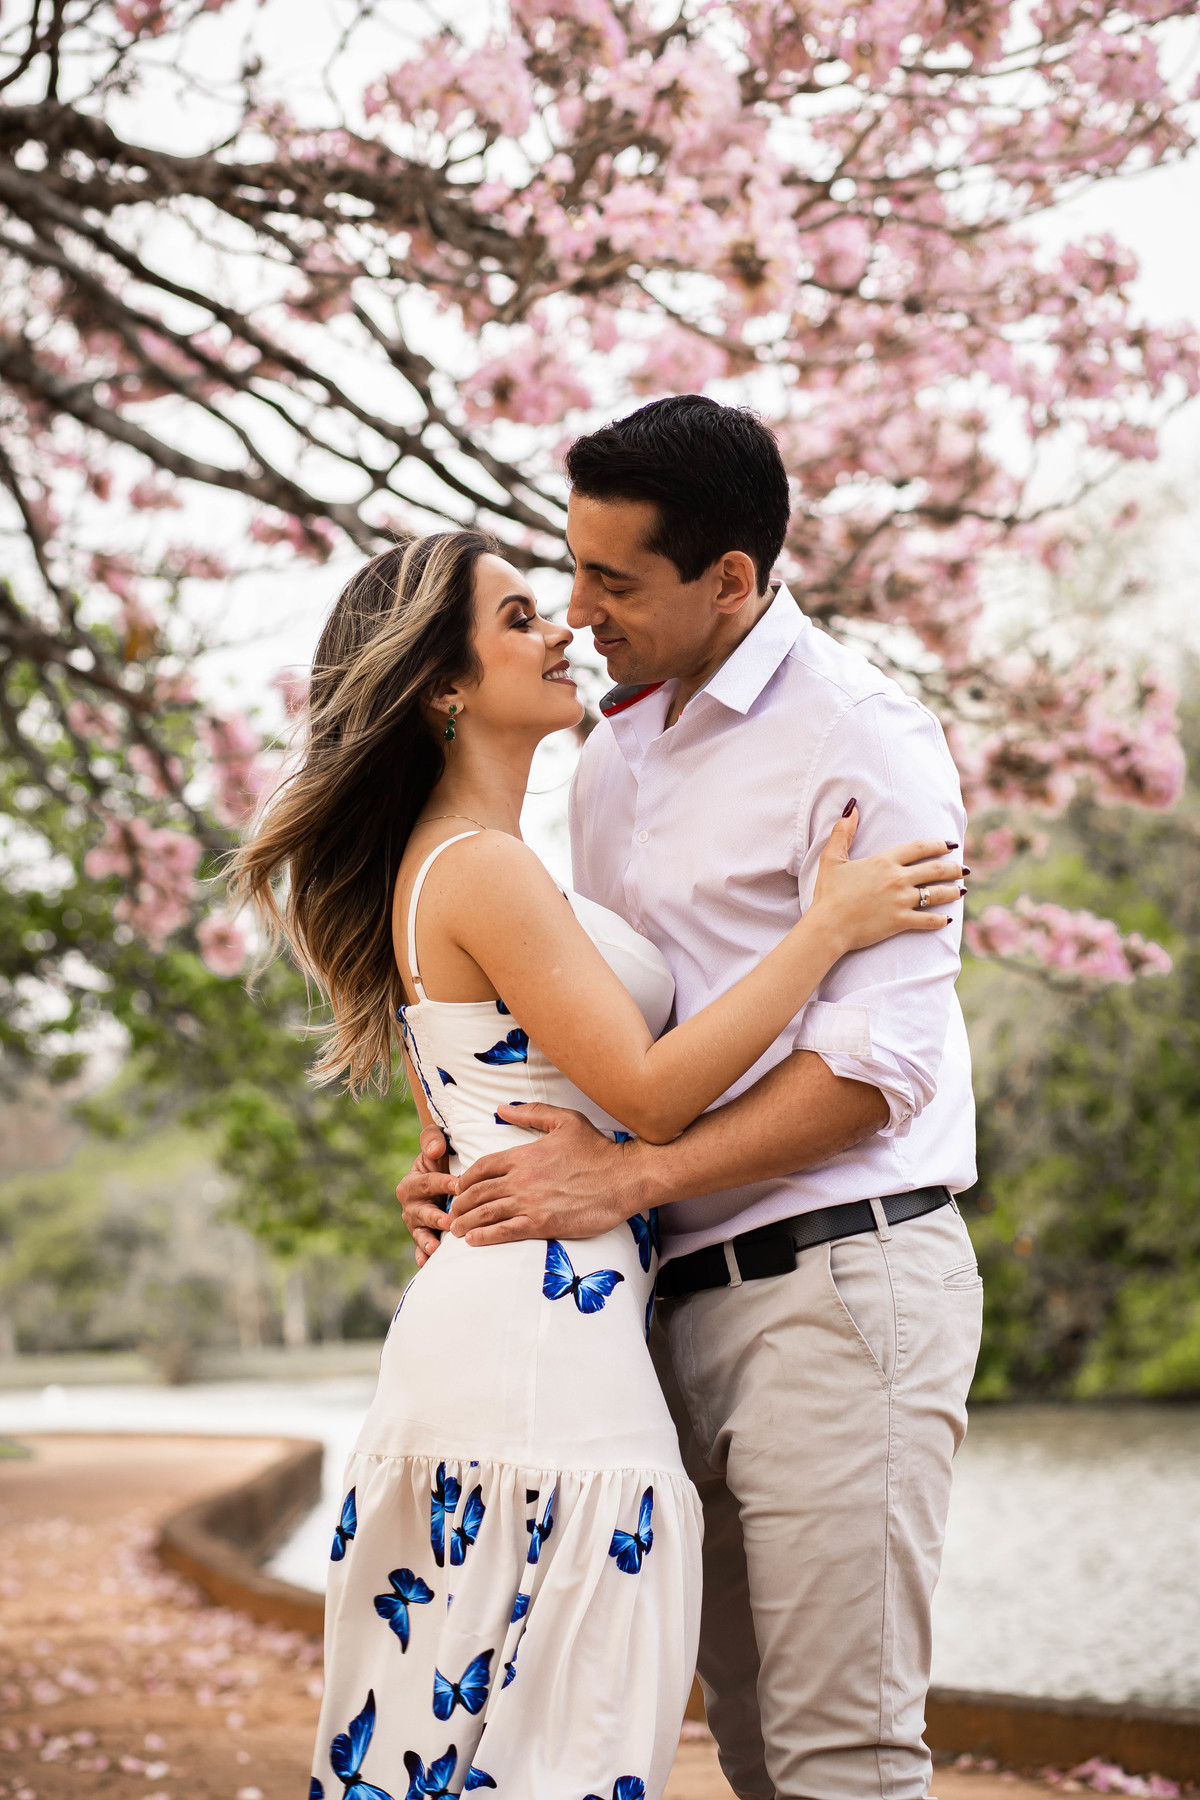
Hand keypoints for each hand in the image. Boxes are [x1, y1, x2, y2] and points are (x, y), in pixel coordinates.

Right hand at [396, 1124, 457, 1266]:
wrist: (438, 1175)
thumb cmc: (438, 1158)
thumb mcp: (434, 1145)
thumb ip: (432, 1140)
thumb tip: (435, 1147)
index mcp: (412, 1182)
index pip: (427, 1182)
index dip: (442, 1183)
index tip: (458, 1185)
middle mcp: (410, 1204)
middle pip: (421, 1211)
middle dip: (435, 1216)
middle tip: (449, 1221)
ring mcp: (415, 1223)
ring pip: (420, 1232)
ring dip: (427, 1240)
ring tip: (435, 1247)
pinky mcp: (422, 1236)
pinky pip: (420, 1248)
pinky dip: (422, 1256)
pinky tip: (426, 1263)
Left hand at [449, 1104, 642, 1245]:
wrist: (625, 1177)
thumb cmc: (598, 1148)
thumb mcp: (565, 1120)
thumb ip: (531, 1112)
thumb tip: (501, 1108)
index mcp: (524, 1154)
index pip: (482, 1167)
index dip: (466, 1179)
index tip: (460, 1187)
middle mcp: (522, 1178)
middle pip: (478, 1192)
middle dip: (460, 1203)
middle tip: (452, 1211)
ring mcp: (531, 1202)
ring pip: (486, 1213)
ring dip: (466, 1222)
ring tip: (455, 1229)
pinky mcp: (543, 1223)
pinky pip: (504, 1232)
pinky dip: (484, 1237)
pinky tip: (473, 1241)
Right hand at [810, 807, 963, 954]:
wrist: (828, 926)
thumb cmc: (828, 893)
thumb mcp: (832, 858)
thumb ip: (843, 832)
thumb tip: (852, 807)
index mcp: (884, 861)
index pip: (919, 848)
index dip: (938, 844)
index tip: (950, 845)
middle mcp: (898, 879)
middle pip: (935, 870)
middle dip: (953, 868)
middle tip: (963, 869)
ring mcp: (901, 901)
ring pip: (936, 894)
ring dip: (952, 892)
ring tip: (961, 890)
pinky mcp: (901, 921)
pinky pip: (928, 920)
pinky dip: (940, 920)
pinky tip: (947, 920)